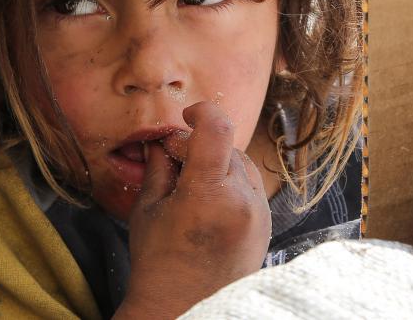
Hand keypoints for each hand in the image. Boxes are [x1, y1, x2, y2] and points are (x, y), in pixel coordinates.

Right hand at [114, 101, 270, 317]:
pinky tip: (207, 203)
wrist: (186, 309)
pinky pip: (250, 187)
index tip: (186, 116)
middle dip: (199, 146)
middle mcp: (242, 201)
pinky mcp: (265, 225)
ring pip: (241, 165)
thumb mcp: (148, 210)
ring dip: (217, 164)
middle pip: (226, 146)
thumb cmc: (159, 264)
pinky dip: (230, 183)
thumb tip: (161, 140)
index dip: (202, 111)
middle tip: (173, 163)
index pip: (217, 128)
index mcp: (209, 193)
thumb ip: (159, 168)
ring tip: (190, 188)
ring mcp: (258, 214)